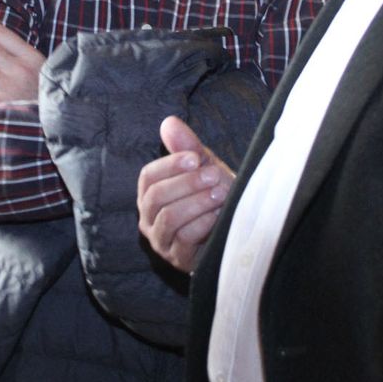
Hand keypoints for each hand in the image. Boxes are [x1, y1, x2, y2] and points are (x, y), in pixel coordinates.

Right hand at [137, 116, 234, 273]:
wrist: (234, 229)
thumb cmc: (214, 195)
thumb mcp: (203, 168)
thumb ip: (186, 147)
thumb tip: (169, 122)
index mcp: (150, 195)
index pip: (148, 177)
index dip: (171, 165)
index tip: (196, 158)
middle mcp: (149, 219)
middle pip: (156, 197)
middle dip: (187, 184)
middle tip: (214, 176)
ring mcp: (162, 241)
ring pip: (169, 218)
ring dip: (197, 203)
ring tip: (220, 194)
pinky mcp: (178, 259)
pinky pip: (184, 239)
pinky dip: (203, 223)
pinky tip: (218, 215)